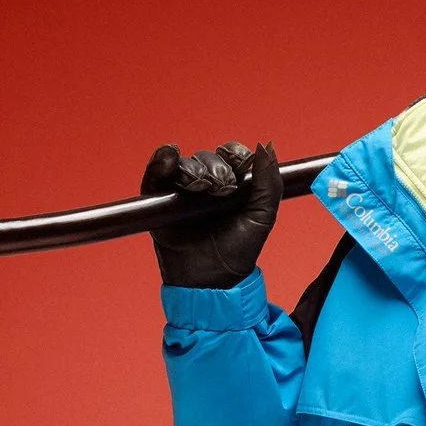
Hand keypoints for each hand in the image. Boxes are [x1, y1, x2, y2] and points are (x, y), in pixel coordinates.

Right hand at [142, 140, 280, 287]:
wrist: (212, 279)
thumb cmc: (238, 251)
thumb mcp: (262, 215)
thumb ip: (269, 182)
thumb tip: (266, 146)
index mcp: (232, 185)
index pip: (231, 155)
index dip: (235, 153)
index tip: (240, 162)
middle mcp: (206, 185)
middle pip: (207, 157)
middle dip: (215, 166)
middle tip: (222, 188)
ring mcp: (182, 192)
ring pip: (184, 164)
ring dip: (193, 168)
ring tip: (200, 186)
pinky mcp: (159, 201)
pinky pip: (156, 174)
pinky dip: (161, 161)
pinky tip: (170, 156)